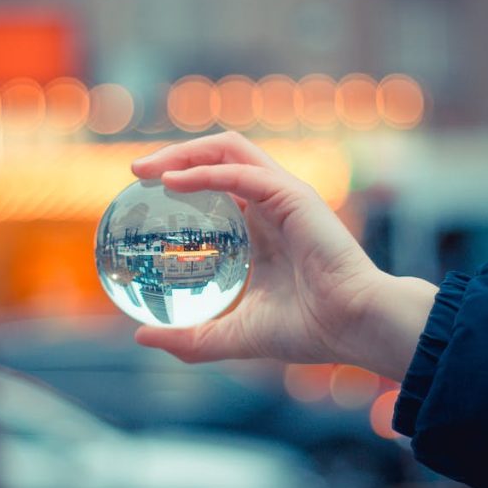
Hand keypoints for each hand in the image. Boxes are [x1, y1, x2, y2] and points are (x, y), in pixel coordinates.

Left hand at [131, 132, 436, 378]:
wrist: (353, 328)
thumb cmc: (308, 330)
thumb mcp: (234, 334)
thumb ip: (191, 337)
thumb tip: (141, 336)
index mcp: (260, 230)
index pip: (214, 189)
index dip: (178, 184)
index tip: (141, 198)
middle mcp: (269, 205)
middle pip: (216, 158)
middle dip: (173, 156)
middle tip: (134, 173)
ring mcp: (282, 195)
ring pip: (228, 149)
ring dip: (183, 152)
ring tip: (145, 169)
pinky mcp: (291, 195)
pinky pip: (240, 171)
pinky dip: (204, 173)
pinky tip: (172, 182)